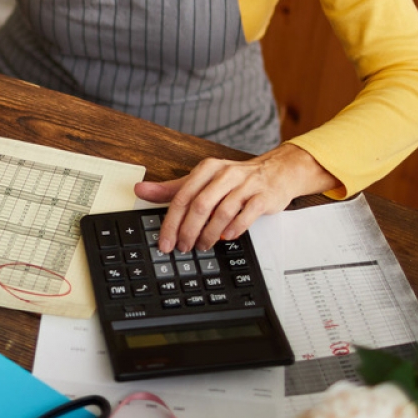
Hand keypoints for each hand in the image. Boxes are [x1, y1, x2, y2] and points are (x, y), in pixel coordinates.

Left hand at [134, 144, 338, 252]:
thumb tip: (141, 190)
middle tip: (183, 247)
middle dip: (188, 231)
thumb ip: (173, 188)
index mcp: (207, 169)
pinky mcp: (263, 196)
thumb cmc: (236, 179)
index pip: (182, 197)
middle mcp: (225, 174)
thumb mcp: (203, 180)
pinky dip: (234, 229)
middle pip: (199, 205)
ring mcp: (245, 185)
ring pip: (221, 212)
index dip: (171, 223)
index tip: (165, 242)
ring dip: (209, 234)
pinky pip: (246, 215)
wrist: (277, 172)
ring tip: (202, 246)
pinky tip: (227, 237)